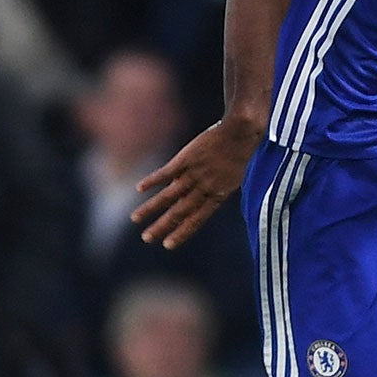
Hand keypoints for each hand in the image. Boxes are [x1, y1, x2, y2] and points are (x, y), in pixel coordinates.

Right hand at [132, 116, 262, 248]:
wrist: (242, 131)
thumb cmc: (237, 153)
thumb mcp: (229, 177)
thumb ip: (207, 188)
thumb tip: (183, 193)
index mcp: (217, 195)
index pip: (197, 220)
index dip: (181, 233)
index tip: (167, 245)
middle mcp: (204, 188)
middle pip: (179, 212)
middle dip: (161, 226)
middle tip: (146, 238)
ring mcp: (195, 173)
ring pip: (169, 196)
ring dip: (151, 208)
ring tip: (135, 218)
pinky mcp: (187, 158)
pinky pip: (166, 173)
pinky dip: (152, 181)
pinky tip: (139, 188)